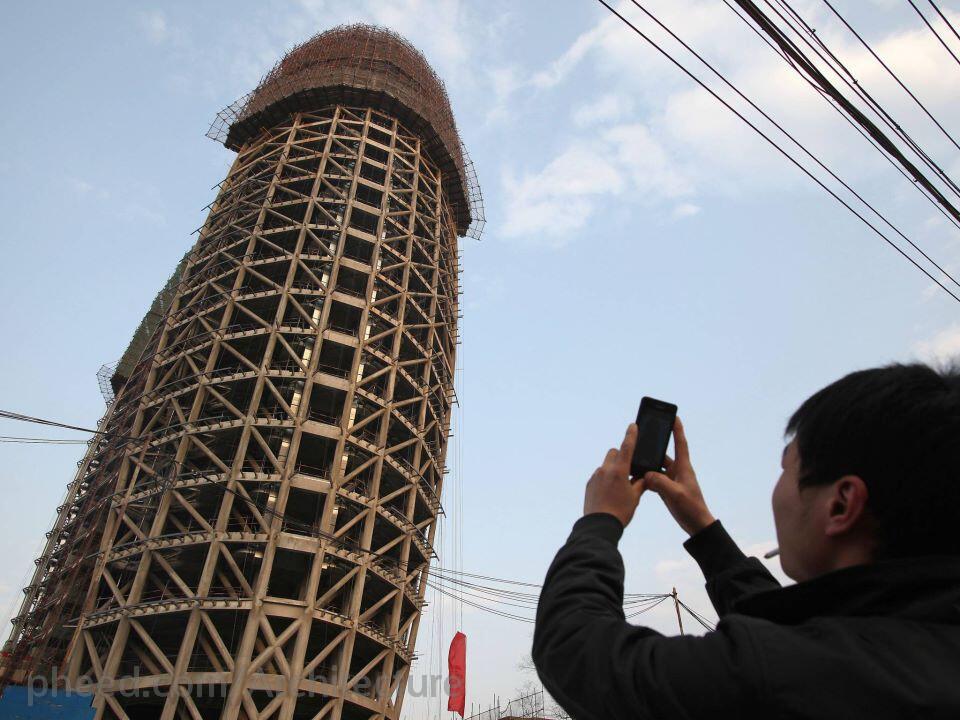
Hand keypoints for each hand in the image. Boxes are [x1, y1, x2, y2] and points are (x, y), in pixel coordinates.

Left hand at [583, 424, 644, 527]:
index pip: (627, 447)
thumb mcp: (635, 497)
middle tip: (629, 469)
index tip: (633, 426)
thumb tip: (645, 477)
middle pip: (614, 453)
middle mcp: (605, 470)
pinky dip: (605, 478)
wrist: (599, 525)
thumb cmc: (620, 512)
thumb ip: (640, 483)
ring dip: (613, 469)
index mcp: (619, 471)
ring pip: (606, 465)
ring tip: (619, 486)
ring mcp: (595, 476)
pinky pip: (599, 475)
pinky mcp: (589, 484)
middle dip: (621, 456)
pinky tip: (610, 492)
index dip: (631, 435)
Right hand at [640, 417, 714, 535]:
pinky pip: (654, 479)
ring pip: (656, 468)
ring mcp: (672, 479)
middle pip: (663, 454)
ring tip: (634, 462)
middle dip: (653, 448)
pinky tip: (636, 480)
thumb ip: (660, 482)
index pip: (680, 443)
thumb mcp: (675, 494)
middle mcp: (678, 470)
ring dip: (647, 466)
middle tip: (641, 440)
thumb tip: (646, 474)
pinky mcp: (667, 488)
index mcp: (683, 467)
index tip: (674, 416)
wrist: (696, 525)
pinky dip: (646, 479)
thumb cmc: (691, 508)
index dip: (677, 429)